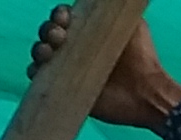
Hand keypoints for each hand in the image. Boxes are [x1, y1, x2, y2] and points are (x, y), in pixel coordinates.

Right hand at [34, 1, 180, 126]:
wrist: (145, 91)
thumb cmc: (142, 57)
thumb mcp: (133, 24)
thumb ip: (118, 7)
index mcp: (86, 30)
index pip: (62, 17)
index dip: (59, 15)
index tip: (65, 18)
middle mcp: (74, 47)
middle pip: (48, 32)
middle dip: (48, 30)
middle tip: (60, 36)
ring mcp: (68, 68)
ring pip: (41, 53)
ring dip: (40, 49)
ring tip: (50, 52)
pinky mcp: (65, 89)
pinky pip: (40, 78)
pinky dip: (35, 71)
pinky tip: (40, 68)